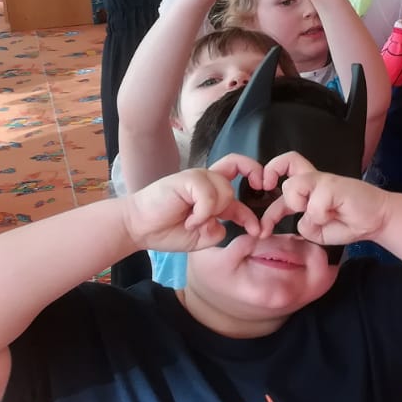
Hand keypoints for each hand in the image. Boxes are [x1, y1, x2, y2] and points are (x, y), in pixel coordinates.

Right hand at [120, 166, 260, 251]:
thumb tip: (234, 226)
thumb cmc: (168, 231)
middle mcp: (207, 179)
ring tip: (194, 223)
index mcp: (214, 190)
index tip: (262, 217)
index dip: (258, 193)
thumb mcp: (203, 236)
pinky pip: (208, 195)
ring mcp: (196, 177)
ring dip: (215, 211)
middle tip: (260, 188)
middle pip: (241, 165)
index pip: (244, 178)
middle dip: (255, 173)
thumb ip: (220, 229)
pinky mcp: (185, 180)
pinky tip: (188, 221)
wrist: (138, 229)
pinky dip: (202, 212)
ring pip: (225, 189)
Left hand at [263, 164, 394, 246]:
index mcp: (309, 187)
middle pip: (287, 161)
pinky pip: (314, 205)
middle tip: (270, 191)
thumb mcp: (316, 230)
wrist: (377, 220)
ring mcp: (325, 181)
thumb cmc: (348, 224)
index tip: (263, 188)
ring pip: (293, 186)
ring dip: (299, 206)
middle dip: (271, 174)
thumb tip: (298, 219)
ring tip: (319, 215)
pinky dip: (320, 217)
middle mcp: (316, 180)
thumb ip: (303, 224)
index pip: (284, 170)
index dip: (268, 177)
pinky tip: (335, 216)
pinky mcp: (335, 186)